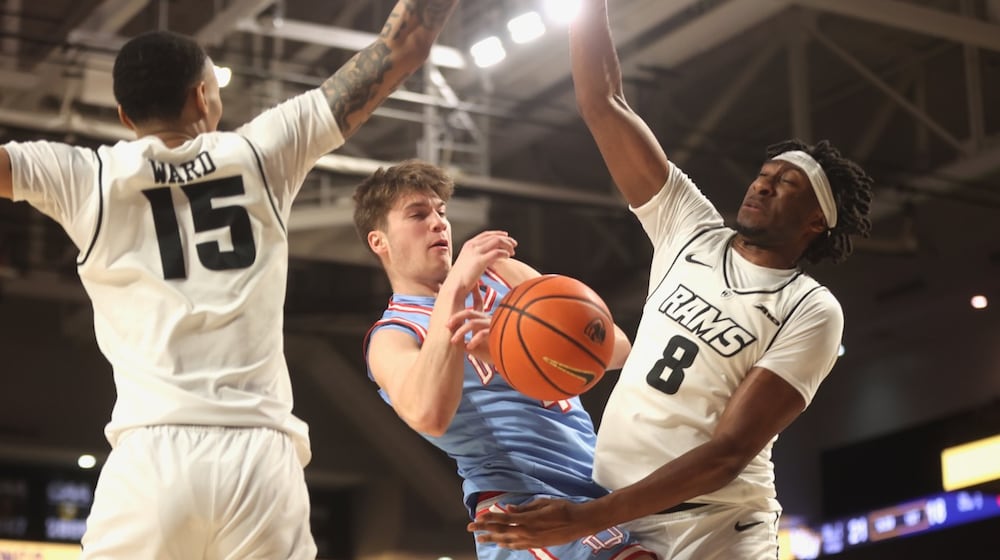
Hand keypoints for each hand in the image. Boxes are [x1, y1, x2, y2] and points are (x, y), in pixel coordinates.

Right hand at [445, 230, 516, 296]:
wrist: (454, 286)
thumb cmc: (460, 279)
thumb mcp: (468, 263)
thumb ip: (477, 257)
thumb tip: (489, 258)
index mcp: (468, 245)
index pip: (486, 234)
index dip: (497, 234)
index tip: (506, 236)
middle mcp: (472, 245)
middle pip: (493, 237)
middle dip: (506, 239)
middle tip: (514, 244)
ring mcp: (476, 252)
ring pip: (497, 241)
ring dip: (507, 245)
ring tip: (512, 252)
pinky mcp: (480, 261)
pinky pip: (497, 253)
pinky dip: (504, 253)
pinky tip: (507, 257)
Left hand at [448, 286, 492, 362]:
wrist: (507, 361)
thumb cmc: (491, 353)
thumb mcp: (473, 348)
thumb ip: (463, 343)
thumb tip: (452, 341)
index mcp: (483, 320)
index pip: (477, 304)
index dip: (474, 292)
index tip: (469, 285)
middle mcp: (488, 320)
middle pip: (469, 312)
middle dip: (456, 316)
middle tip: (446, 325)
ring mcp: (492, 326)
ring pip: (473, 323)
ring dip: (461, 331)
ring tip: (453, 341)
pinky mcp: (496, 333)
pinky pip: (482, 333)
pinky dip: (474, 340)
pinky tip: (469, 348)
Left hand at [466, 498, 594, 548]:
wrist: (579, 523)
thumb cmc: (562, 508)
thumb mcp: (543, 503)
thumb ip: (524, 508)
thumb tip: (508, 509)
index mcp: (528, 520)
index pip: (503, 520)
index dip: (489, 519)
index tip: (477, 518)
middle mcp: (527, 532)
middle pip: (501, 532)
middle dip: (484, 530)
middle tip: (470, 529)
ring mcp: (532, 540)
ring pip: (507, 541)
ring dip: (493, 539)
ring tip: (481, 539)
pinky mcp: (537, 545)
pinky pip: (518, 546)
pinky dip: (507, 544)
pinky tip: (501, 543)